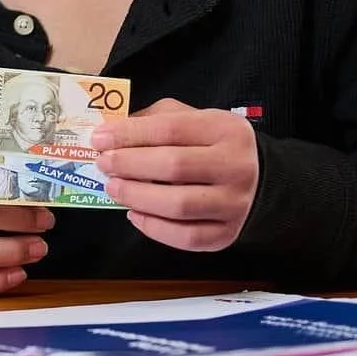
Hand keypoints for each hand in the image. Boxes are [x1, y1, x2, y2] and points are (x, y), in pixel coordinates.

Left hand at [91, 98, 259, 251]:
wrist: (257, 178)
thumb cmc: (210, 144)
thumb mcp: (189, 118)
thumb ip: (153, 120)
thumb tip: (110, 134)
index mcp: (225, 129)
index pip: (170, 129)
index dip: (129, 134)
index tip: (99, 139)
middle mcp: (236, 166)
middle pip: (174, 166)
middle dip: (129, 165)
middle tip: (103, 164)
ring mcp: (235, 204)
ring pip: (179, 205)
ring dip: (136, 197)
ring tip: (113, 188)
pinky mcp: (228, 233)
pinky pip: (187, 237)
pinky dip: (154, 228)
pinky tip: (134, 214)